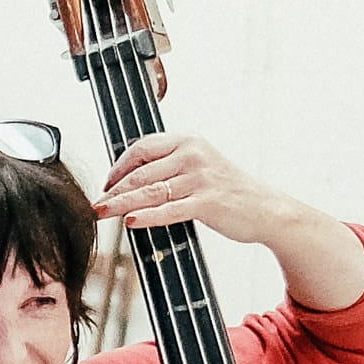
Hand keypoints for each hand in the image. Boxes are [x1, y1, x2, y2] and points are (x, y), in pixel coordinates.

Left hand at [95, 136, 363, 310]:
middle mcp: (192, 154)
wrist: (266, 209)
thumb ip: (171, 167)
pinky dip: (147, 216)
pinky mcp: (206, 202)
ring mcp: (200, 178)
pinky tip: (131, 222)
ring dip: (121, 204)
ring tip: (103, 213)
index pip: (141, 148)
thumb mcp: (200, 167)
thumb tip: (133, 179)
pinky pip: (169, 210)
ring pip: (150, 191)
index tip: (106, 183)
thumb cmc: (230, 191)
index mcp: (188, 141)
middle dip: (114, 189)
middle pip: (141, 171)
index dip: (118, 166)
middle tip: (96, 204)